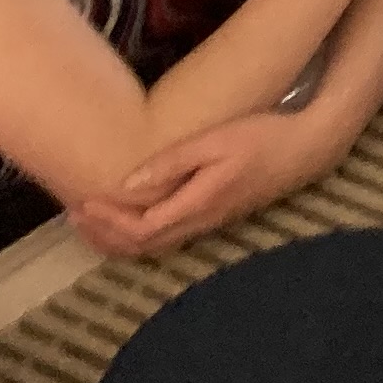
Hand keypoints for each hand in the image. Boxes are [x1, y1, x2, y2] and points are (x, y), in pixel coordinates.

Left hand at [71, 111, 324, 259]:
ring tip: (91, 220)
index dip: (106, 223)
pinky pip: (166, 237)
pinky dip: (137, 234)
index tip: (82, 202)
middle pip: (141, 247)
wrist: (307, 148)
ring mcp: (208, 222)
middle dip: (103, 236)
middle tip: (74, 214)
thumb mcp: (216, 140)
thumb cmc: (263, 136)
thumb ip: (172, 161)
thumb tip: (126, 183)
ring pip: (153, 247)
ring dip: (117, 238)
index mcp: (197, 204)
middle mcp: (199, 221)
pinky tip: (130, 215)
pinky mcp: (215, 216)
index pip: (139, 229)